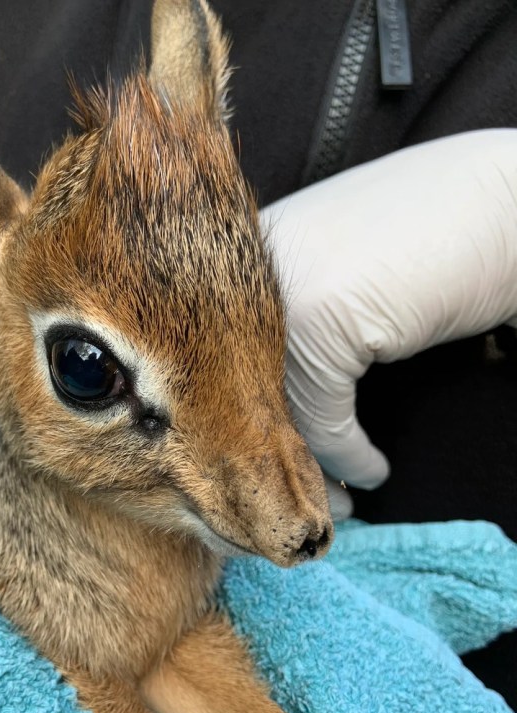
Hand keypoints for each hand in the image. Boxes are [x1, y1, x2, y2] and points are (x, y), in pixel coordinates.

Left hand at [260, 130, 516, 494]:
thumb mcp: (344, 277)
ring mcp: (284, 288)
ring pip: (281, 410)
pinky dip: (349, 455)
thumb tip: (266, 405)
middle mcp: (255, 266)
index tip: (277, 466)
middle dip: (277, 458)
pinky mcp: (323, 318)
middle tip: (305, 503)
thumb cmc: (436, 237)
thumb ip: (299, 321)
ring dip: (313, 470)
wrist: (507, 203)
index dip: (255, 421)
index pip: (230, 358)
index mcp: (254, 250)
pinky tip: (372, 470)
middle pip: (245, 387)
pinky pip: (323, 416)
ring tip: (341, 502)